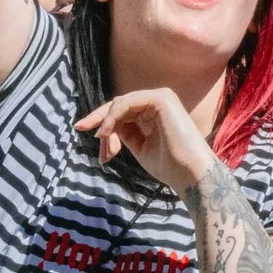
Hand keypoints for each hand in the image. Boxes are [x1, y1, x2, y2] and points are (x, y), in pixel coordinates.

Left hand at [76, 87, 215, 194]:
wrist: (189, 173)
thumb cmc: (169, 165)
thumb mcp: (140, 147)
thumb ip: (125, 133)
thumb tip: (104, 129)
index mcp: (156, 112)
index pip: (122, 111)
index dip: (103, 122)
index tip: (84, 132)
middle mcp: (159, 101)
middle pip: (118, 105)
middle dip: (101, 122)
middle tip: (84, 133)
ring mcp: (161, 98)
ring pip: (120, 104)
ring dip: (106, 124)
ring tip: (107, 150)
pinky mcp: (162, 99)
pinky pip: (127, 103)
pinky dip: (112, 117)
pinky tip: (106, 133)